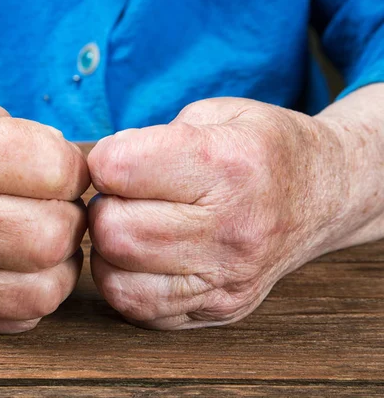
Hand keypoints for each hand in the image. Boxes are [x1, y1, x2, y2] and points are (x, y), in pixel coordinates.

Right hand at [0, 96, 89, 332]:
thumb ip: (31, 133)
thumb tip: (80, 175)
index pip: (54, 168)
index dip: (75, 169)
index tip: (63, 171)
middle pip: (53, 235)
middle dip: (71, 221)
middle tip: (56, 209)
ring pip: (44, 288)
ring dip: (59, 263)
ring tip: (44, 240)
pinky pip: (20, 317)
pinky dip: (36, 292)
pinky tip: (22, 267)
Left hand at [87, 97, 348, 329]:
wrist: (324, 195)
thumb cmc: (261, 148)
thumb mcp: (215, 113)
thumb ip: (150, 136)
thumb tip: (97, 172)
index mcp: (228, 165)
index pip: (119, 169)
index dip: (103, 159)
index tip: (117, 159)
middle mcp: (231, 229)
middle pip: (113, 230)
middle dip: (102, 207)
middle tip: (123, 196)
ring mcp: (228, 278)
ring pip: (117, 277)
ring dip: (109, 248)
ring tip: (133, 225)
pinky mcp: (220, 308)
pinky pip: (138, 309)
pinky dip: (124, 281)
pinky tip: (144, 257)